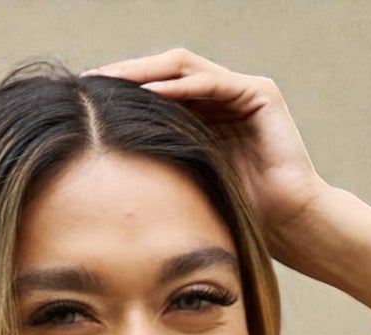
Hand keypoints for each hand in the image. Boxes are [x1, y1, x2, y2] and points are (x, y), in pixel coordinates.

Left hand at [83, 48, 332, 259]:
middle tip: (87, 83)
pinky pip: (212, 82)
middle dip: (124, 74)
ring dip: (145, 73)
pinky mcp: (259, 95)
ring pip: (184, 69)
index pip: (154, 91)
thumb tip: (102, 170)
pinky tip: (149, 94)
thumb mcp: (184, 189)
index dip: (119, 92)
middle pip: (163, 72)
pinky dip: (180, 87)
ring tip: (110, 81)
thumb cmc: (238, 219)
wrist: (289, 228)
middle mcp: (222, 97)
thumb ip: (156, 167)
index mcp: (203, 117)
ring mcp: (241, 92)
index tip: (82, 101)